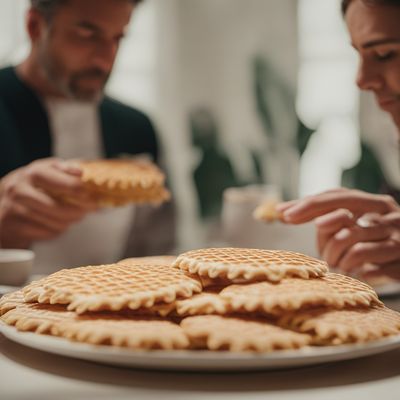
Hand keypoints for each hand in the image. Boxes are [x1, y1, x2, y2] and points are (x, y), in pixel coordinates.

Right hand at [0, 158, 97, 247]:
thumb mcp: (49, 170)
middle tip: (88, 210)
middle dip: (79, 211)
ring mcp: (15, 210)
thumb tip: (81, 172)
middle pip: (60, 208)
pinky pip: (48, 233)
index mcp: (34, 173)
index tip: (93, 197)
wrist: (5, 202)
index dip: (81, 192)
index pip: (63, 183)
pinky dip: (58, 230)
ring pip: (56, 223)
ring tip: (72, 215)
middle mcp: (21, 190)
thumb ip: (66, 169)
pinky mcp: (14, 227)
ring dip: (70, 221)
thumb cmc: (35, 185)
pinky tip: (56, 223)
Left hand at [276, 188, 399, 278]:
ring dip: (334, 254)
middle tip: (292, 222)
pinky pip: (366, 265)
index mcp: (375, 203)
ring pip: (350, 238)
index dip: (308, 202)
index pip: (337, 195)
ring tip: (335, 263)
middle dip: (314, 214)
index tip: (283, 212)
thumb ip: (328, 220)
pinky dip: (354, 270)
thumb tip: (284, 212)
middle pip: (345, 206)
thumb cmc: (375, 246)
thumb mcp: (353, 229)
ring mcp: (397, 236)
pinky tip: (357, 273)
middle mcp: (388, 214)